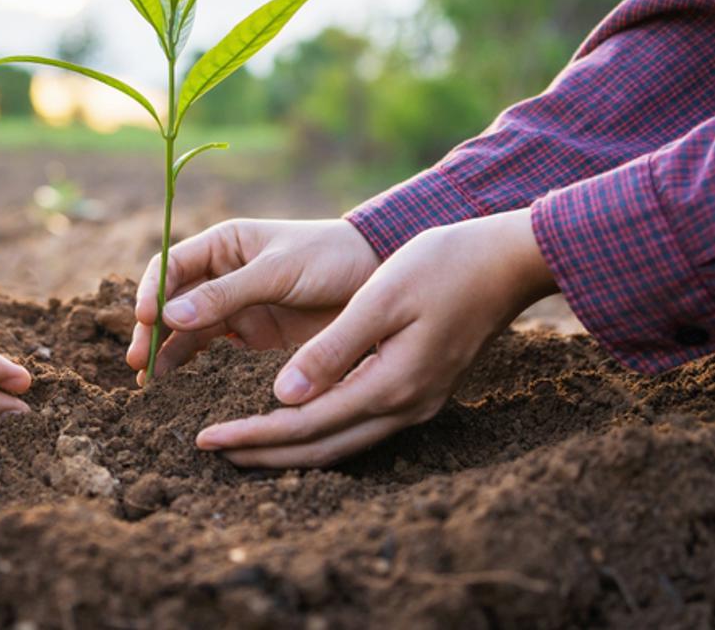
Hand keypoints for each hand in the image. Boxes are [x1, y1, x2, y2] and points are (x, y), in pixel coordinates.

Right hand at [125, 218, 381, 381]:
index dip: (152, 292)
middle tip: (140, 363)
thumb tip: (169, 315)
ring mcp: (235, 309)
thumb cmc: (330, 258)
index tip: (147, 320)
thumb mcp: (279, 271)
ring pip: (187, 332)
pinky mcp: (252, 339)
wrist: (379, 278)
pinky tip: (182, 391)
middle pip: (171, 304)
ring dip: (168, 355)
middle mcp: (221, 276)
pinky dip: (196, 371)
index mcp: (223, 245)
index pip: (171, 266)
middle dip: (152, 331)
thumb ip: (227, 293)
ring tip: (152, 385)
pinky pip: (215, 354)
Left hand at [196, 208, 554, 467]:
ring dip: (291, 448)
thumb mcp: (381, 299)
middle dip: (264, 452)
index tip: (206, 438)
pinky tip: (297, 419)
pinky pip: (361, 427)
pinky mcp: (421, 391)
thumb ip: (332, 350)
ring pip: (342, 443)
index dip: (253, 435)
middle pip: (321, 448)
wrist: (508, 261)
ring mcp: (417, 403)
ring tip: (244, 444)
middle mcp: (404, 406)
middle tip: (211, 449)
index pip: (304, 425)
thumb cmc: (443, 265)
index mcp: (389, 384)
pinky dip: (322, 431)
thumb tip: (283, 396)